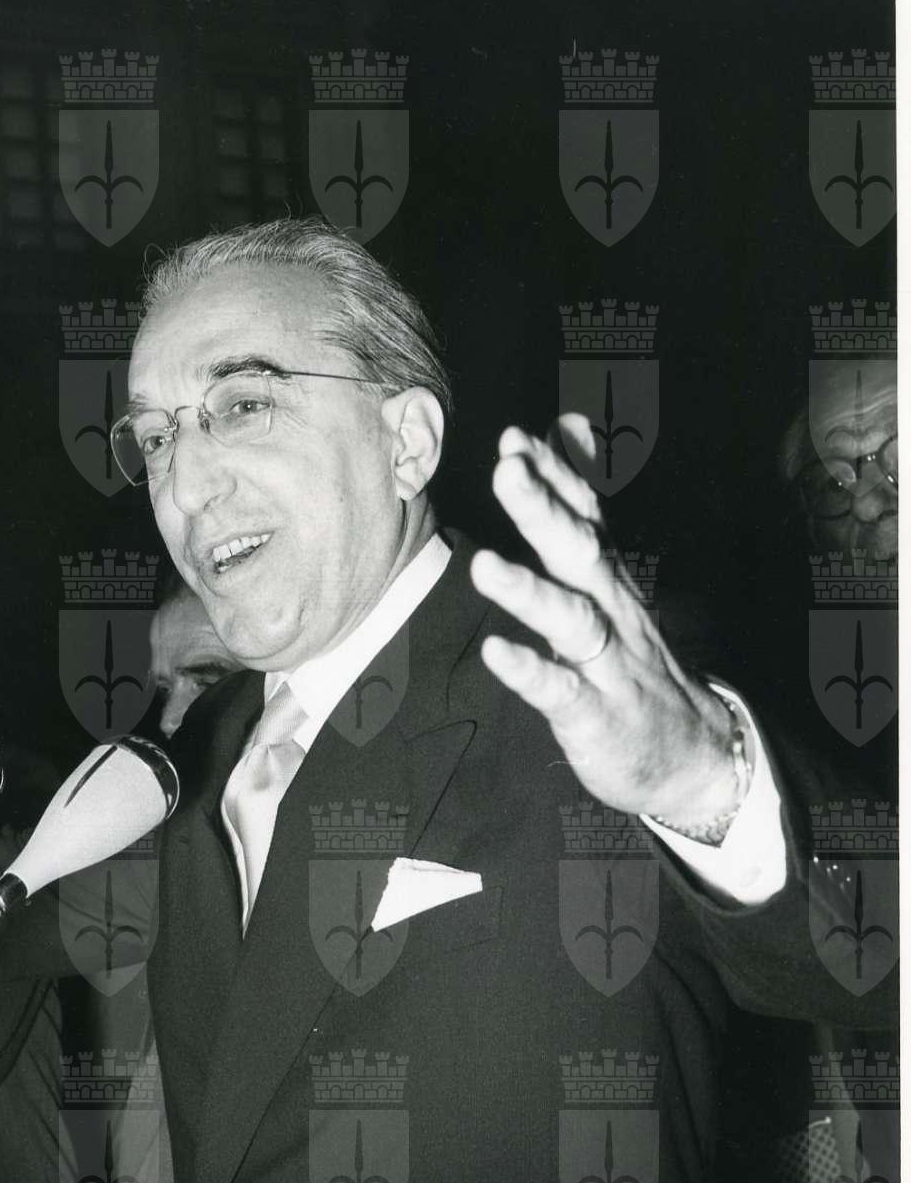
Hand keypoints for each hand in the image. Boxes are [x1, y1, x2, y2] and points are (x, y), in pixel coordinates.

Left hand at [470, 420, 739, 824]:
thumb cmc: (634, 662)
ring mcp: (607, 663)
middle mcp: (612, 611)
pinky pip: (562, 691)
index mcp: (608, 580)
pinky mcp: (597, 714)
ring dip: (529, 592)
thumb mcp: (611, 583)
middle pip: (578, 553)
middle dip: (542, 509)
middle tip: (507, 471)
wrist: (698, 756)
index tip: (519, 438)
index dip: (555, 477)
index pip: (585, 518)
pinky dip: (530, 672)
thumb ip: (581, 508)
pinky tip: (496, 655)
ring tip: (484, 566)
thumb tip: (567, 426)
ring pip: (572, 620)